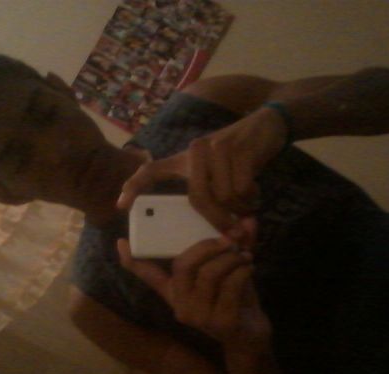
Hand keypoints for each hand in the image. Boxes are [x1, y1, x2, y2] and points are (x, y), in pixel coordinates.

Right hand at [117, 237, 271, 353]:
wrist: (251, 338)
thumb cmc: (236, 301)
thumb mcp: (230, 271)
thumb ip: (235, 247)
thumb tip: (249, 220)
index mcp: (176, 292)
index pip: (148, 276)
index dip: (132, 260)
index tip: (120, 242)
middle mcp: (180, 305)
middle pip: (183, 264)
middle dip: (208, 246)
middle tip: (229, 239)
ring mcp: (198, 316)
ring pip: (209, 273)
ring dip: (231, 258)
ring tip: (245, 255)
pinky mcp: (220, 322)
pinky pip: (230, 286)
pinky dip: (243, 271)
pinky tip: (250, 268)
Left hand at [118, 107, 287, 237]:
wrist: (267, 124)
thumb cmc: (237, 153)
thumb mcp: (213, 166)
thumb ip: (204, 187)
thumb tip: (208, 224)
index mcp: (184, 158)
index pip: (151, 170)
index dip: (133, 187)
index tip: (121, 207)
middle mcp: (195, 150)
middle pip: (198, 198)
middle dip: (217, 221)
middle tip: (234, 234)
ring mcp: (216, 148)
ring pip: (223, 197)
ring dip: (239, 208)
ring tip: (248, 204)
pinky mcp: (238, 149)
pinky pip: (241, 189)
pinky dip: (250, 197)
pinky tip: (255, 191)